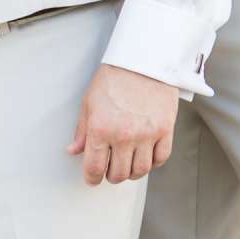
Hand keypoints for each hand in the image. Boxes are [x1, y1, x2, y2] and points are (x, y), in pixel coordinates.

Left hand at [67, 65, 178, 186]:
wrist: (144, 59)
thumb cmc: (114, 77)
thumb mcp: (89, 102)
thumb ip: (82, 130)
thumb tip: (74, 151)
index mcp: (100, 129)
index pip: (95, 168)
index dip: (92, 178)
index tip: (93, 179)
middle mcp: (124, 135)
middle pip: (118, 174)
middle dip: (111, 176)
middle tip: (110, 168)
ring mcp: (147, 134)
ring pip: (140, 171)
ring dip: (132, 172)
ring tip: (128, 162)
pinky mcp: (165, 129)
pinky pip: (161, 159)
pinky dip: (153, 163)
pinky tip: (145, 155)